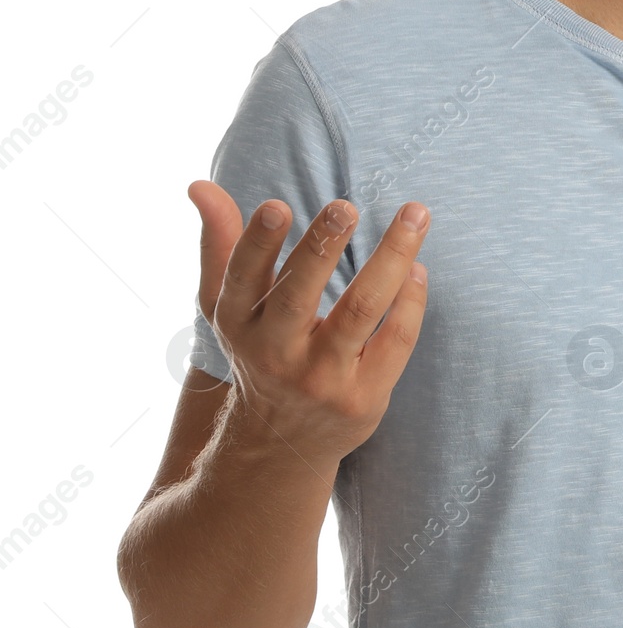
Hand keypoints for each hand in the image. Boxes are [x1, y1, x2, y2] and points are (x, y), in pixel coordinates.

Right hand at [190, 180, 430, 467]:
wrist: (282, 443)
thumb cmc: (260, 352)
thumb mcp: (230, 306)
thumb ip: (222, 244)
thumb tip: (200, 184)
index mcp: (239, 323)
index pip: (242, 279)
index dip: (257, 243)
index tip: (278, 205)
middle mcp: (276, 353)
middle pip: (300, 295)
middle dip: (322, 248)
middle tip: (345, 205)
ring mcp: (322, 378)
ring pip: (362, 311)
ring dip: (391, 258)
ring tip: (414, 215)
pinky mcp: (363, 396)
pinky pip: (396, 340)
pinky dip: (412, 300)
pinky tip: (418, 267)